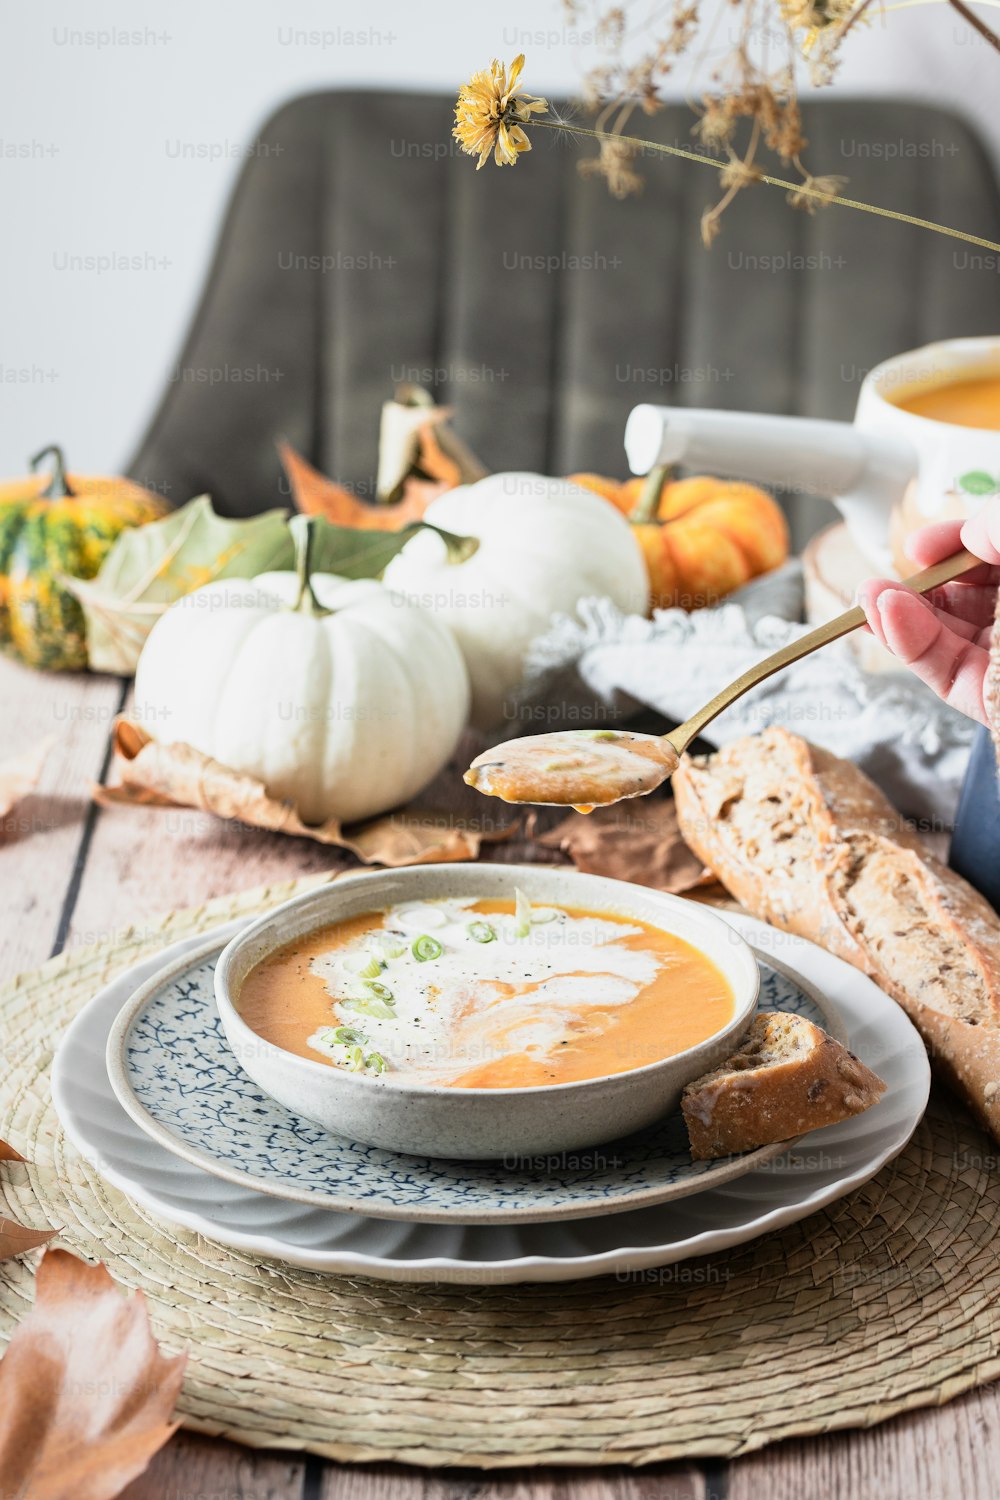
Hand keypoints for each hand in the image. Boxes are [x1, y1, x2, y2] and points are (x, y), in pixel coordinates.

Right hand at [858, 502, 999, 724]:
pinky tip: (884, 615)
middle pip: (959, 596)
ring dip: (896, 612)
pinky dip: (908, 643)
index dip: (953, 544)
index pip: (986, 557)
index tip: (921, 545)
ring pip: (941, 634)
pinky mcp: (987, 702)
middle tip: (880, 577)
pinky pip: (944, 671)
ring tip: (867, 596)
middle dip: (915, 584)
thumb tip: (971, 530)